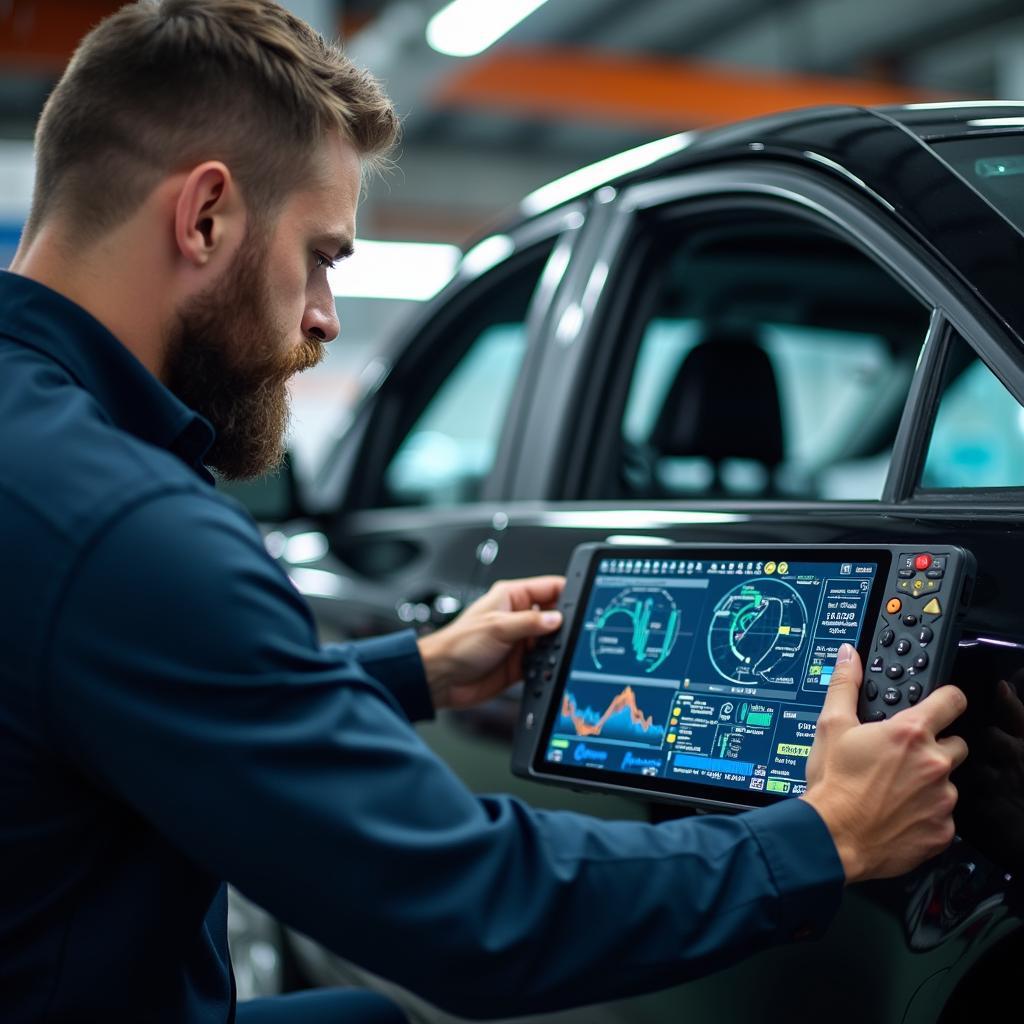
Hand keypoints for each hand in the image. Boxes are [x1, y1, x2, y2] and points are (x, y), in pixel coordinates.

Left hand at [417, 576, 564, 710]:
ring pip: (551, 640)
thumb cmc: (457, 644)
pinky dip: (549, 666)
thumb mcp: (497, 627)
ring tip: (561, 652)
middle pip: (554, 615)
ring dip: (557, 647)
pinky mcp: (520, 663)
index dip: (568, 593)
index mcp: (510, 597)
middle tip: (575, 632)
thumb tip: (557, 619)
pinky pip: (543, 662)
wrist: (442, 678)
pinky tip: (550, 667)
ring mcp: (520, 640)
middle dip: (565, 624)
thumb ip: (530, 622)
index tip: (585, 601)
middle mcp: (517, 616)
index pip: (548, 588)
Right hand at [801, 643, 967, 883]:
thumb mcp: (831, 725)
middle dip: (935, 747)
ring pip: (948, 783)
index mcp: (910, 733)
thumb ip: (846, 685)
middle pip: (956, 744)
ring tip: (895, 790)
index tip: (941, 705)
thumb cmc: (833, 785)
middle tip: (903, 757)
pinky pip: (943, 816)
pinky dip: (926, 814)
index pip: (952, 700)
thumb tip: (849, 656)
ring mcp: (942, 799)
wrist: (833, 838)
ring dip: (929, 783)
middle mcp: (934, 764)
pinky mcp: (943, 831)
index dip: (947, 699)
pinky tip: (899, 813)